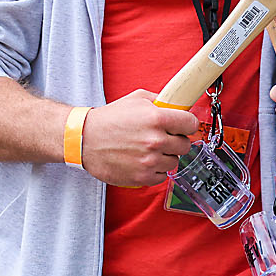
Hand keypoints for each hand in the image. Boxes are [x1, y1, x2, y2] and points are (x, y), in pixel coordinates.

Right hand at [80, 89, 198, 186]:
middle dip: (176, 140)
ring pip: (174, 161)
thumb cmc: (109, 119)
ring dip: (165, 156)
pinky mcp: (142, 176)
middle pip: (185, 145)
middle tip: (163, 137)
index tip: (183, 126)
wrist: (84, 139)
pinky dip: (155, 170)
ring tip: (149, 149)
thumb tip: (179, 105)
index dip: (187, 124)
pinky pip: (162, 176)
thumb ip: (160, 101)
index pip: (191, 124)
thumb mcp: (136, 99)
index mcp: (157, 118)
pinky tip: (143, 160)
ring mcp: (149, 161)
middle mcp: (156, 140)